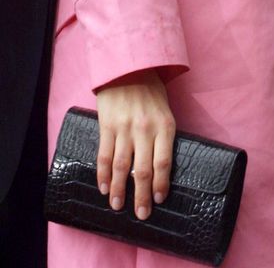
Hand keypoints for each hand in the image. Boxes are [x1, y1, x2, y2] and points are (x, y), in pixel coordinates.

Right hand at [96, 68, 174, 219]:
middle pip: (141, 171)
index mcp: (164, 125)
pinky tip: (102, 187)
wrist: (128, 66)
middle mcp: (144, 129)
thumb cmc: (150, 89)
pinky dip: (102, 174)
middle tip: (140, 214)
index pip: (163, 162)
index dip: (160, 184)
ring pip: (120, 167)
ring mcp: (124, 128)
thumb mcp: (164, 110)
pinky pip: (103, 155)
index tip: (158, 200)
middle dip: (140, 196)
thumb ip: (162, 135)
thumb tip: (159, 166)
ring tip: (117, 206)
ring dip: (118, 190)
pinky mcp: (107, 126)